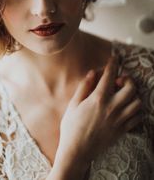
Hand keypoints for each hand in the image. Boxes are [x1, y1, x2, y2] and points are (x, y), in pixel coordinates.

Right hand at [54, 57, 141, 174]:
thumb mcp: (73, 104)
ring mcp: (118, 120)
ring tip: (124, 94)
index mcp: (97, 99)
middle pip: (130, 88)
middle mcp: (111, 108)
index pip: (110, 76)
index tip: (115, 58)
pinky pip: (137, 118)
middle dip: (127, 79)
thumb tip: (93, 72)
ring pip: (137, 102)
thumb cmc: (71, 127)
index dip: (113, 64)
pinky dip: (136, 111)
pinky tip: (126, 108)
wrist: (76, 151)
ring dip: (133, 95)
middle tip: (119, 81)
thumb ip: (84, 86)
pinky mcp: (122, 130)